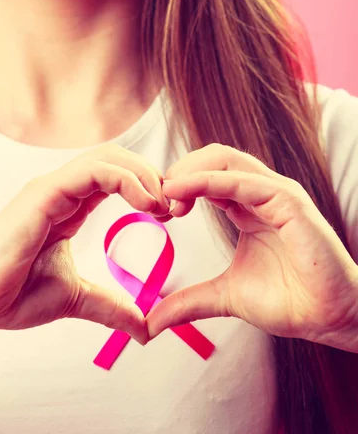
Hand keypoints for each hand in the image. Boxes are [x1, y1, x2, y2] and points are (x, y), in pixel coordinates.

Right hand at [0, 144, 169, 342]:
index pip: (116, 178)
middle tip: (175, 206)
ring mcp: (52, 188)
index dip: (148, 188)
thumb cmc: (11, 296)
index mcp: (70, 206)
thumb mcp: (76, 299)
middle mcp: (62, 190)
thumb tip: (144, 327)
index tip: (171, 214)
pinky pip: (93, 170)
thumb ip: (111, 307)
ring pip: (108, 157)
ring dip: (144, 175)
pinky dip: (126, 179)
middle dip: (151, 176)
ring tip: (162, 206)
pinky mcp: (43, 193)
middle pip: (117, 159)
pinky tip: (145, 204)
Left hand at [147, 144, 357, 347]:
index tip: (157, 211)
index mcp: (246, 206)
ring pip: (225, 159)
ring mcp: (276, 193)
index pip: (206, 174)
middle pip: (212, 157)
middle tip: (159, 200)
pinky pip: (243, 181)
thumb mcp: (225, 296)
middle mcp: (260, 192)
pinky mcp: (289, 201)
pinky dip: (207, 181)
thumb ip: (189, 301)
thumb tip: (150, 321)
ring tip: (167, 195)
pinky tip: (182, 193)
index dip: (177, 185)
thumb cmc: (289, 302)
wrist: (329, 319)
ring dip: (189, 171)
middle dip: (179, 170)